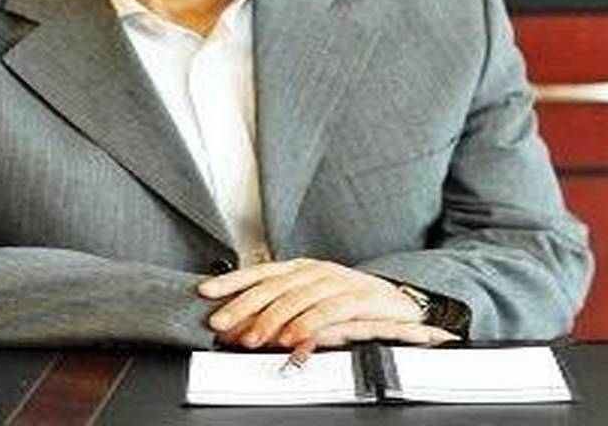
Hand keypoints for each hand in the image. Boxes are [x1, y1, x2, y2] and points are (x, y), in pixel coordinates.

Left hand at [197, 258, 457, 349]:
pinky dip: (308, 325)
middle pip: (274, 285)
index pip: (261, 271)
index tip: (206, 293)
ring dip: (272, 319)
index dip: (233, 281)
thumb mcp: (312, 304)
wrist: (402, 307)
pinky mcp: (359, 299)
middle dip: (244, 305)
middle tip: (223, 325)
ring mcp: (339, 282)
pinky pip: (329, 311)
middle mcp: (317, 270)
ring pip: (298, 298)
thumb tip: (240, 327)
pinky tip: (292, 339)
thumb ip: (280, 311)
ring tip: (252, 338)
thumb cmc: (353, 306)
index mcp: (302, 268)